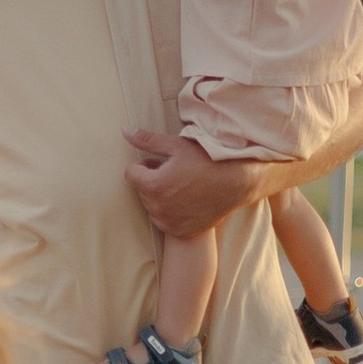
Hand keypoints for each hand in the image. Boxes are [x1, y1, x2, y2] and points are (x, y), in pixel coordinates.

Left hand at [123, 132, 264, 241]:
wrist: (237, 183)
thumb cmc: (208, 160)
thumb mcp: (177, 146)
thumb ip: (148, 140)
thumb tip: (125, 131)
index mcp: (153, 185)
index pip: (131, 173)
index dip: (145, 165)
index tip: (161, 162)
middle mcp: (157, 208)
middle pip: (141, 190)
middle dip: (152, 180)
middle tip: (175, 173)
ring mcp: (169, 222)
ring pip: (152, 206)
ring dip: (160, 197)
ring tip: (183, 186)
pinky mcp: (180, 232)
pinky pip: (165, 221)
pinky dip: (171, 212)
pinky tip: (188, 201)